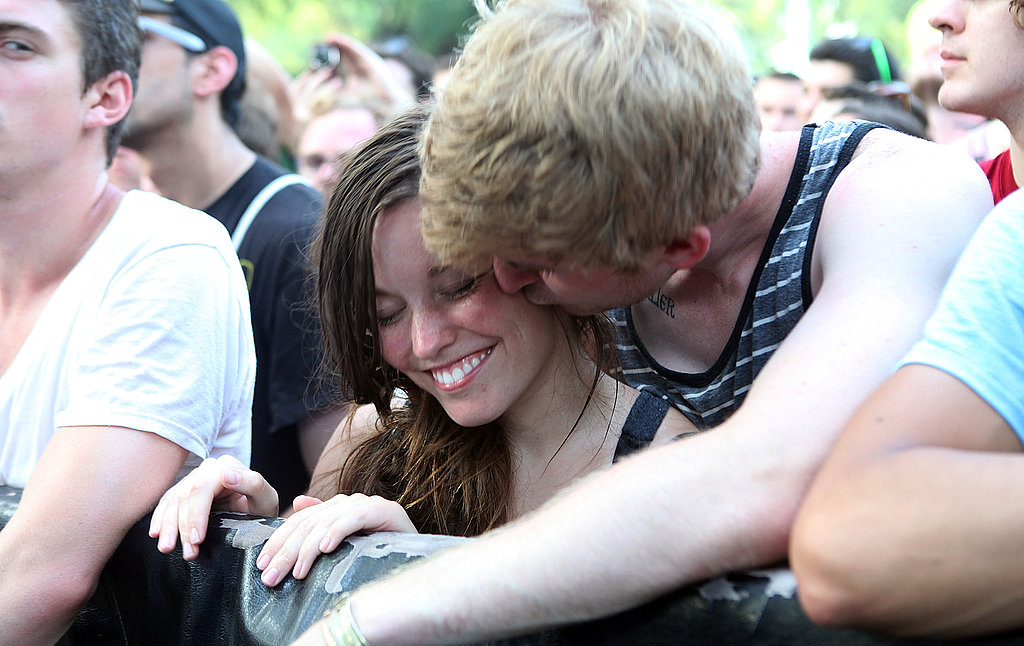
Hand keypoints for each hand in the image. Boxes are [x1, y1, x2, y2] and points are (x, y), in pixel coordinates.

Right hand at [148, 455, 279, 559]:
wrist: (257, 509)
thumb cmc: (262, 505)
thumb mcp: (266, 498)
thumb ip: (253, 484)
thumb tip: (226, 475)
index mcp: (226, 465)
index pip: (201, 489)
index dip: (196, 516)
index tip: (197, 539)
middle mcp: (208, 468)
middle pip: (185, 496)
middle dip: (182, 527)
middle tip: (188, 552)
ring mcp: (194, 477)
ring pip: (173, 500)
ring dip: (167, 527)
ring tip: (168, 549)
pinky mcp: (185, 489)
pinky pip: (167, 502)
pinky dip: (160, 519)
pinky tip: (156, 533)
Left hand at [257, 493, 416, 585]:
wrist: (421, 554)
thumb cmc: (380, 552)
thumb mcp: (345, 543)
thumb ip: (322, 524)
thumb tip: (297, 502)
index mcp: (338, 507)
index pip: (300, 521)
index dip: (279, 541)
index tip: (262, 564)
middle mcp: (350, 501)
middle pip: (309, 523)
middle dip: (286, 552)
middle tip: (270, 576)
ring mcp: (368, 504)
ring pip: (327, 523)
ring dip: (306, 550)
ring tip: (296, 572)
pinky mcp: (385, 511)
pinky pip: (354, 519)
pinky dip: (337, 533)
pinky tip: (324, 549)